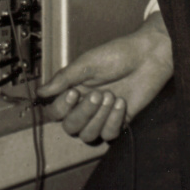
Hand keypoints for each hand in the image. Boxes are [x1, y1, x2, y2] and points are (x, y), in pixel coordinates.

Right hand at [38, 12, 173, 143]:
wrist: (148, 55)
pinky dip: (114, 120)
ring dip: (99, 117)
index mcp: (74, 90)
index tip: (74, 93)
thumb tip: (40, 91)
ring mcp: (103, 116)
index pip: (56, 112)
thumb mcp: (88, 62)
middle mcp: (86, 106)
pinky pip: (109, 135)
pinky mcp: (119, 122)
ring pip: (88, 135)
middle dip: (83, 113)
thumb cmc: (118, 54)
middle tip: (99, 94)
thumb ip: (64, 78)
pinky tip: (122, 103)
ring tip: (112, 96)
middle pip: (71, 127)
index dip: (62, 107)